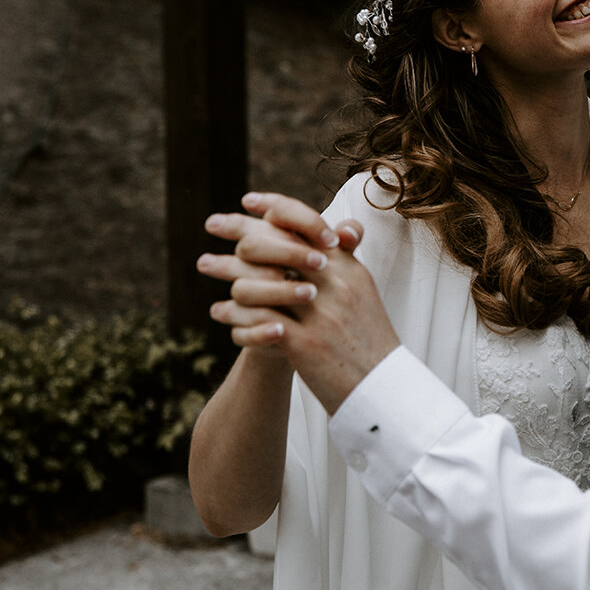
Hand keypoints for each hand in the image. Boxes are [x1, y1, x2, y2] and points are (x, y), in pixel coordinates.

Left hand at [199, 193, 397, 412]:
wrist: (383, 388)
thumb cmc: (370, 340)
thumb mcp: (364, 293)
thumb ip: (345, 261)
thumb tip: (335, 231)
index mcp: (349, 268)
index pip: (309, 223)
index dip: (275, 207)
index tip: (248, 201)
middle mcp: (335, 284)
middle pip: (276, 245)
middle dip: (238, 232)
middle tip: (211, 222)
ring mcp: (320, 313)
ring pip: (259, 282)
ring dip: (230, 275)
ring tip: (206, 265)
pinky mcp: (304, 344)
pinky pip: (257, 319)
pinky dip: (235, 315)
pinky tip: (218, 311)